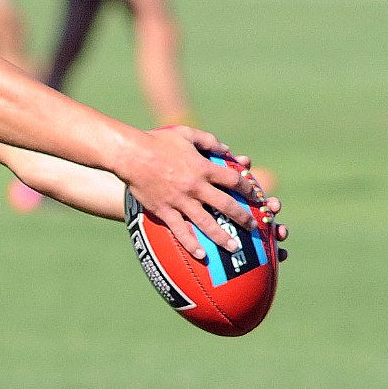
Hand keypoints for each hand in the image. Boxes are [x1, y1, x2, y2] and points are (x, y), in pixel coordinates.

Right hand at [124, 126, 264, 260]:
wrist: (130, 154)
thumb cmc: (158, 141)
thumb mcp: (186, 134)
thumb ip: (209, 141)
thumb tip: (227, 149)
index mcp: (203, 167)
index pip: (234, 180)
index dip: (248, 188)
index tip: (256, 197)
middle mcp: (195, 186)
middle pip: (226, 205)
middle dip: (243, 217)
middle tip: (254, 227)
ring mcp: (180, 200)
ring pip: (206, 222)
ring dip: (222, 236)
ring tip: (234, 247)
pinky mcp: (164, 210)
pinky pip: (179, 230)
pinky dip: (190, 243)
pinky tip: (201, 254)